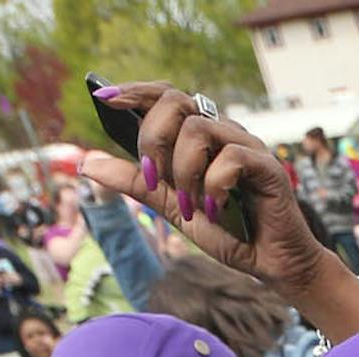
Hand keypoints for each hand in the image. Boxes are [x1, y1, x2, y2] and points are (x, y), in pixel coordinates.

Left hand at [81, 81, 342, 307]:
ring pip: (198, 129)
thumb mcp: (170, 206)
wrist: (271, 264)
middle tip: (154, 177)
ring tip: (190, 205)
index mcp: (200, 137)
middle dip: (153, 138)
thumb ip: (135, 183)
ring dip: (183, 171)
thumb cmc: (229, 232)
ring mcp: (247, 146)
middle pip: (176, 101)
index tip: (105, 100)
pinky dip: (214, 186)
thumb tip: (87, 162)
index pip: (166, 96)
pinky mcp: (268, 165)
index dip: (135, 91)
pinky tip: (217, 209)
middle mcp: (223, 132)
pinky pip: (230, 157)